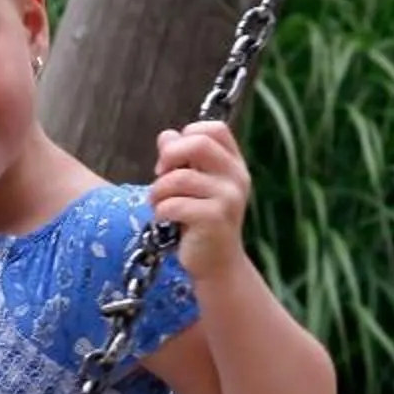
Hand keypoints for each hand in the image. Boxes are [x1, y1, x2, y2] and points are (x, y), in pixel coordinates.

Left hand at [150, 121, 252, 282]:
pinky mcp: (214, 219)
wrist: (217, 264)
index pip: (215, 129)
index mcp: (234, 165)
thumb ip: (181, 158)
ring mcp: (228, 199)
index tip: (173, 159)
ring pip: (179, 178)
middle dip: (169, 156)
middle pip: (198, 143)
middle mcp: (236, 178)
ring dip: (157, 191)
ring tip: (157, 204)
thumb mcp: (193, 185)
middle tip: (159, 176)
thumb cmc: (201, 221)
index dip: (187, 135)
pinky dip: (160, 211)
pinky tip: (163, 220)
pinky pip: (174, 204)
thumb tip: (166, 136)